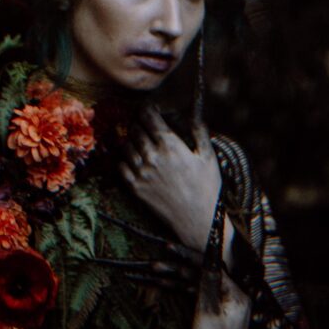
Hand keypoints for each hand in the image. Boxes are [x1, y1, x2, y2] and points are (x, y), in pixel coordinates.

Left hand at [120, 107, 221, 252]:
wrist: (198, 219)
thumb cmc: (206, 187)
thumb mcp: (208, 156)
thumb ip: (200, 132)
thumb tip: (194, 114)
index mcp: (170, 145)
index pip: (148, 116)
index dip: (147, 109)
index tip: (150, 110)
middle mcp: (152, 156)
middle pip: (135, 128)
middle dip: (139, 123)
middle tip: (145, 125)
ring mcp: (141, 172)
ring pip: (126, 145)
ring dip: (131, 140)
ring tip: (140, 142)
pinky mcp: (135, 187)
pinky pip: (120, 165)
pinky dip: (124, 159)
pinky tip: (133, 160)